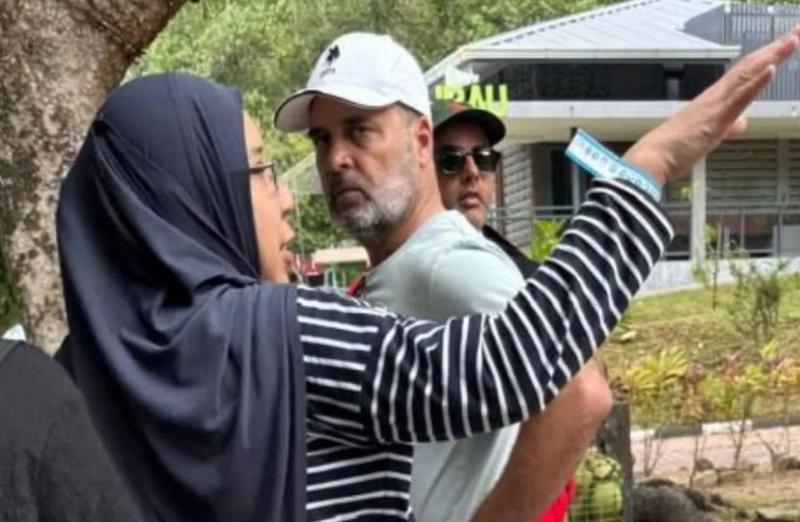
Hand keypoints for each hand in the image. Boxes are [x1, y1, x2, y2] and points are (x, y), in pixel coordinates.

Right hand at [624, 26, 799, 184]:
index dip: (764, 58)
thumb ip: (727, 128)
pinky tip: (771, 68)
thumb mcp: (708, 137)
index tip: (782, 46)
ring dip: (771, 58)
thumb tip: (741, 124)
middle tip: (795, 34)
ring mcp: (715, 105)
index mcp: (713, 100)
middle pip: (749, 68)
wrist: (653, 158)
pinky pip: (739, 97)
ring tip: (791, 41)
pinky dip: (756, 82)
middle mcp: (715, 97)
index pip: (744, 74)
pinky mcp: (715, 118)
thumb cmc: (673, 149)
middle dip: (773, 51)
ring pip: (746, 76)